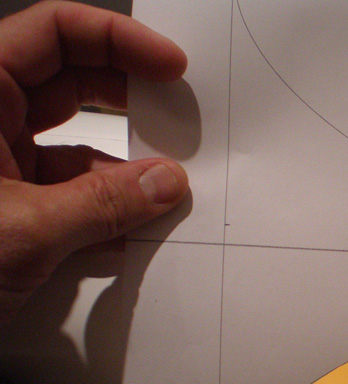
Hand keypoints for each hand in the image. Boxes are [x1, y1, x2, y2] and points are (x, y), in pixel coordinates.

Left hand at [0, 0, 188, 325]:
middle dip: (130, 103)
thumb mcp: (25, 231)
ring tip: (164, 193)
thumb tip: (167, 183)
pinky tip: (130, 234)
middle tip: (179, 119)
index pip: (54, 33)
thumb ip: (103, 204)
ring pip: (72, 144)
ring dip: (120, 169)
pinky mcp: (7, 204)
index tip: (172, 68)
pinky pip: (66, 190)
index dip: (119, 40)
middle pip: (70, 83)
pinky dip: (102, 208)